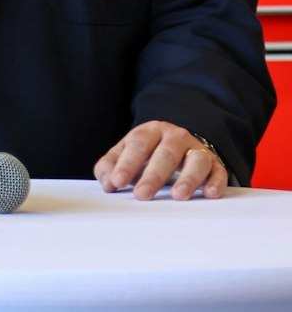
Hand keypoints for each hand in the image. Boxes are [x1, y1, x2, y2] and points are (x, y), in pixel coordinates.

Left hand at [95, 120, 227, 199]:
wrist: (180, 145)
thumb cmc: (147, 154)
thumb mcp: (125, 154)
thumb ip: (110, 166)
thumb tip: (108, 183)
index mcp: (150, 131)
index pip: (137, 146)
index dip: (126, 164)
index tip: (118, 182)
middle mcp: (175, 137)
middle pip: (165, 154)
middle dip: (153, 176)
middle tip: (142, 195)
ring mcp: (197, 149)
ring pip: (196, 161)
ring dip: (188, 179)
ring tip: (178, 196)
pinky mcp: (215, 164)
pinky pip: (219, 172)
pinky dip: (216, 182)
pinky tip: (210, 194)